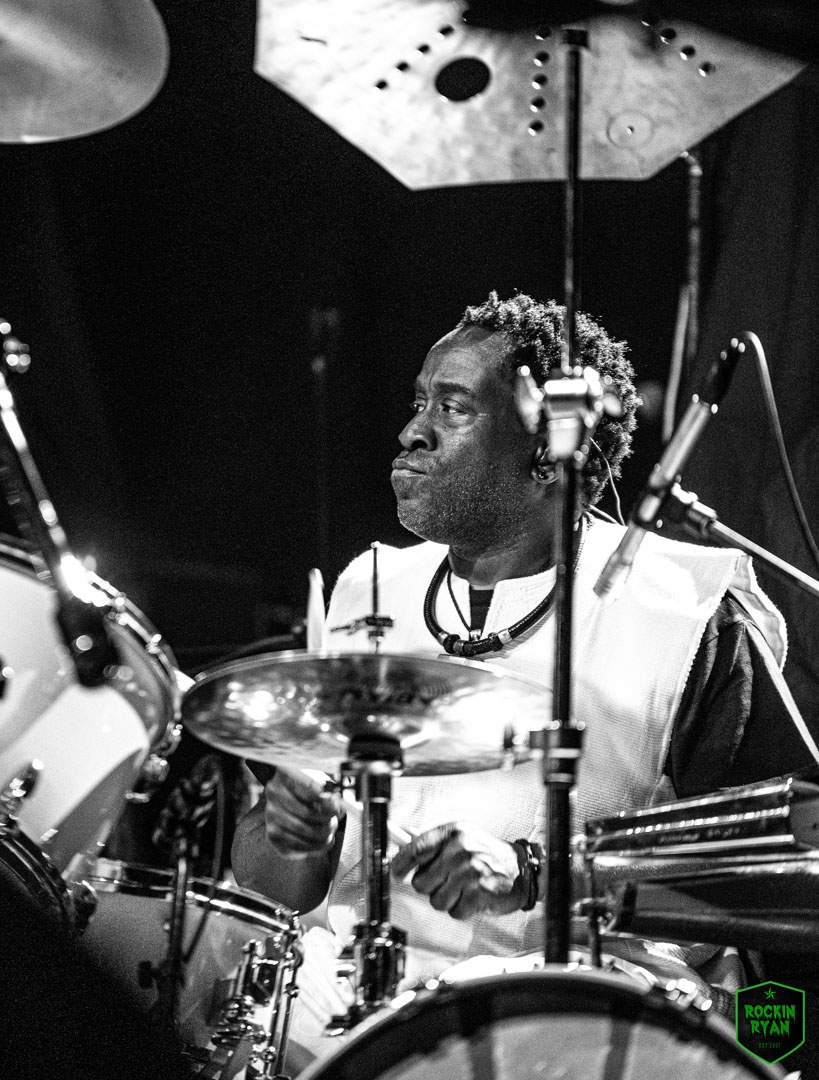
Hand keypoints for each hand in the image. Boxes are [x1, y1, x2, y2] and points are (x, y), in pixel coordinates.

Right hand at [262, 767, 343, 858]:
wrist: (290, 799)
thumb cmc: (309, 788)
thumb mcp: (320, 781)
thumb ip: (331, 792)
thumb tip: (339, 808)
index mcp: (286, 772)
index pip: (308, 788)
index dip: (325, 801)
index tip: (337, 808)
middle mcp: (274, 792)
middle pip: (306, 813)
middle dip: (326, 820)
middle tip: (335, 820)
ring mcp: (271, 814)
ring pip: (303, 831)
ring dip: (324, 834)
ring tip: (330, 830)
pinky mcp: (272, 833)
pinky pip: (298, 845)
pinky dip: (316, 846)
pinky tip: (325, 841)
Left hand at [390, 822, 524, 919]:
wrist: (520, 869)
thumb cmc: (486, 855)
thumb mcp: (460, 839)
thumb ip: (433, 847)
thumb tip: (400, 857)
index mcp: (452, 833)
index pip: (414, 849)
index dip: (400, 864)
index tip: (396, 872)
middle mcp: (460, 849)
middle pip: (421, 882)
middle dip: (431, 887)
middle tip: (449, 881)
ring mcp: (470, 871)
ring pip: (436, 901)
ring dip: (448, 899)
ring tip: (464, 888)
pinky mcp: (479, 893)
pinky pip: (454, 911)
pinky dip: (462, 909)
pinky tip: (474, 897)